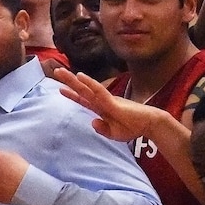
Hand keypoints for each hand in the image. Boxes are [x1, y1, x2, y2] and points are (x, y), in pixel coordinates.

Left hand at [48, 65, 180, 146]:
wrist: (149, 124)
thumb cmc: (133, 127)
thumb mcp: (114, 134)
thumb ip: (102, 129)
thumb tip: (92, 122)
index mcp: (102, 108)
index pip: (84, 99)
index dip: (72, 94)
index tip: (60, 89)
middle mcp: (102, 101)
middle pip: (82, 90)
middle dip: (68, 81)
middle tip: (55, 71)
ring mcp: (107, 99)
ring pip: (87, 87)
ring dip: (73, 79)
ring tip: (60, 72)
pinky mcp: (112, 101)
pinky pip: (99, 90)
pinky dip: (89, 83)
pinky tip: (80, 76)